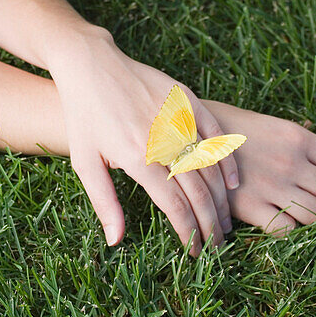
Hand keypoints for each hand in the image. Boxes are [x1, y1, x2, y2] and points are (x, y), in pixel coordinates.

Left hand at [49, 30, 240, 255]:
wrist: (89, 65)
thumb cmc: (83, 116)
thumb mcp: (85, 161)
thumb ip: (104, 201)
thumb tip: (116, 241)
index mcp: (138, 157)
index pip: (175, 206)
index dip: (189, 233)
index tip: (195, 251)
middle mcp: (162, 138)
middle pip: (198, 191)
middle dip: (211, 223)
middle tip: (217, 244)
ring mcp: (177, 116)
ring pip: (211, 165)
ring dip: (222, 198)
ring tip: (224, 220)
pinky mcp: (186, 99)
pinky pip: (215, 133)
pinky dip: (227, 160)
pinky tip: (232, 182)